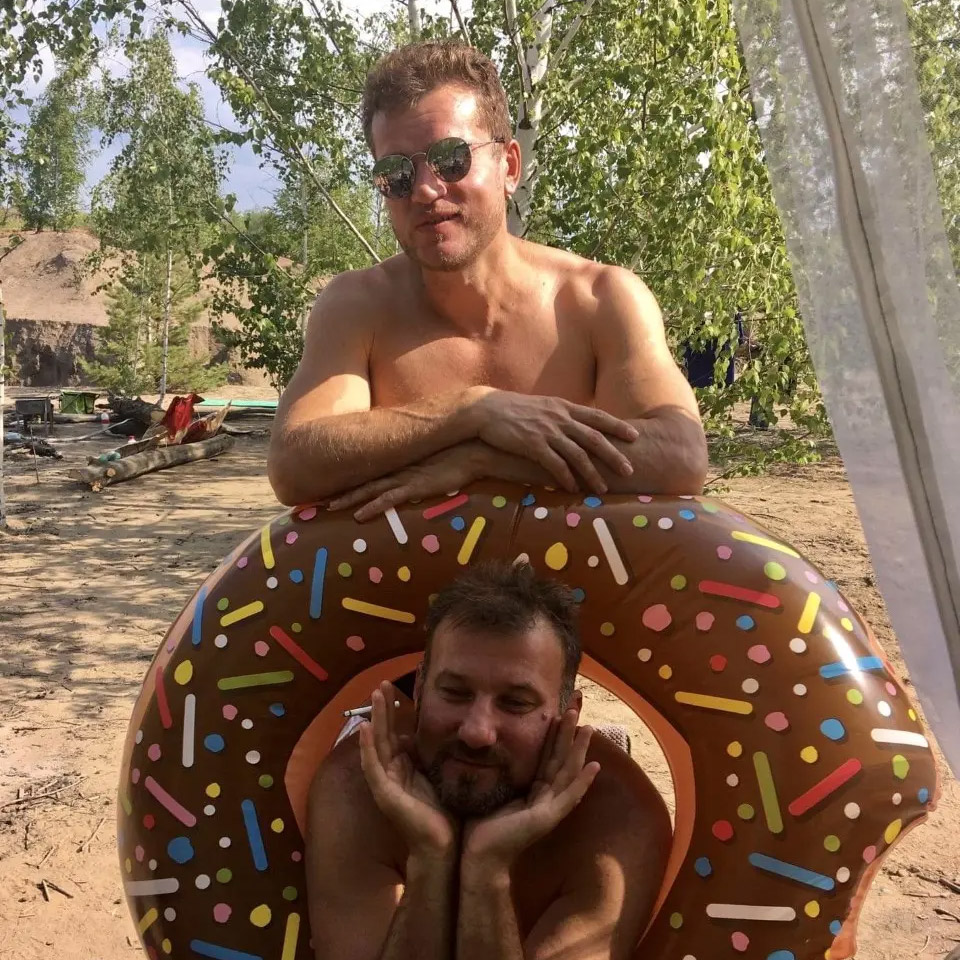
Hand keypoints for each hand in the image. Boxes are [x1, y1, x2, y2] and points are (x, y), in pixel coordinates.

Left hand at [326, 443, 484, 520]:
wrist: (473, 451)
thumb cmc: (457, 457)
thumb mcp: (434, 464)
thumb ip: (422, 468)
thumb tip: (416, 475)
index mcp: (399, 464)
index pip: (368, 473)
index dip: (348, 481)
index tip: (330, 489)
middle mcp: (397, 470)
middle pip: (362, 481)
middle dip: (340, 491)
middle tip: (317, 500)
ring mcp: (405, 478)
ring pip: (369, 490)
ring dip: (348, 500)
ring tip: (328, 508)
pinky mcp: (415, 487)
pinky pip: (389, 499)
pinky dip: (373, 507)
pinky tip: (359, 516)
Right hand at [358, 682, 457, 857]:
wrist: (443, 846)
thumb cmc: (445, 813)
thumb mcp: (440, 774)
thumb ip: (434, 755)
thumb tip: (441, 732)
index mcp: (404, 767)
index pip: (395, 733)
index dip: (394, 711)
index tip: (397, 688)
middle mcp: (391, 772)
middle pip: (383, 733)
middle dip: (383, 708)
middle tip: (383, 683)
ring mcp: (385, 783)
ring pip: (376, 744)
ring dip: (375, 718)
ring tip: (375, 694)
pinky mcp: (383, 794)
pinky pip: (372, 766)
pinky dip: (367, 746)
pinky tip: (365, 727)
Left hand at [462, 709, 599, 871]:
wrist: (477, 857)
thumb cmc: (480, 826)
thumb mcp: (492, 788)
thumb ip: (496, 770)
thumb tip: (481, 743)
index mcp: (534, 790)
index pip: (548, 754)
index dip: (555, 731)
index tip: (560, 707)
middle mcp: (546, 796)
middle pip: (562, 757)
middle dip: (570, 731)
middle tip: (578, 704)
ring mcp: (549, 808)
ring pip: (569, 772)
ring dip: (579, 749)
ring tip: (588, 727)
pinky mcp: (547, 819)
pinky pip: (569, 797)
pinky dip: (582, 781)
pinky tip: (594, 766)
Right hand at [470, 388, 637, 493]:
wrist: (486, 410)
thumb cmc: (514, 410)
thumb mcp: (543, 407)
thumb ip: (561, 415)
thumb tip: (576, 426)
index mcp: (564, 407)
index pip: (597, 417)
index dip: (617, 426)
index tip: (635, 435)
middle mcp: (559, 418)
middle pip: (594, 438)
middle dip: (614, 455)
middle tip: (629, 470)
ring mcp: (547, 431)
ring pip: (577, 455)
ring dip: (592, 474)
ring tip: (603, 489)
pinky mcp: (532, 445)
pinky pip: (555, 464)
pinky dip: (567, 477)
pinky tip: (574, 489)